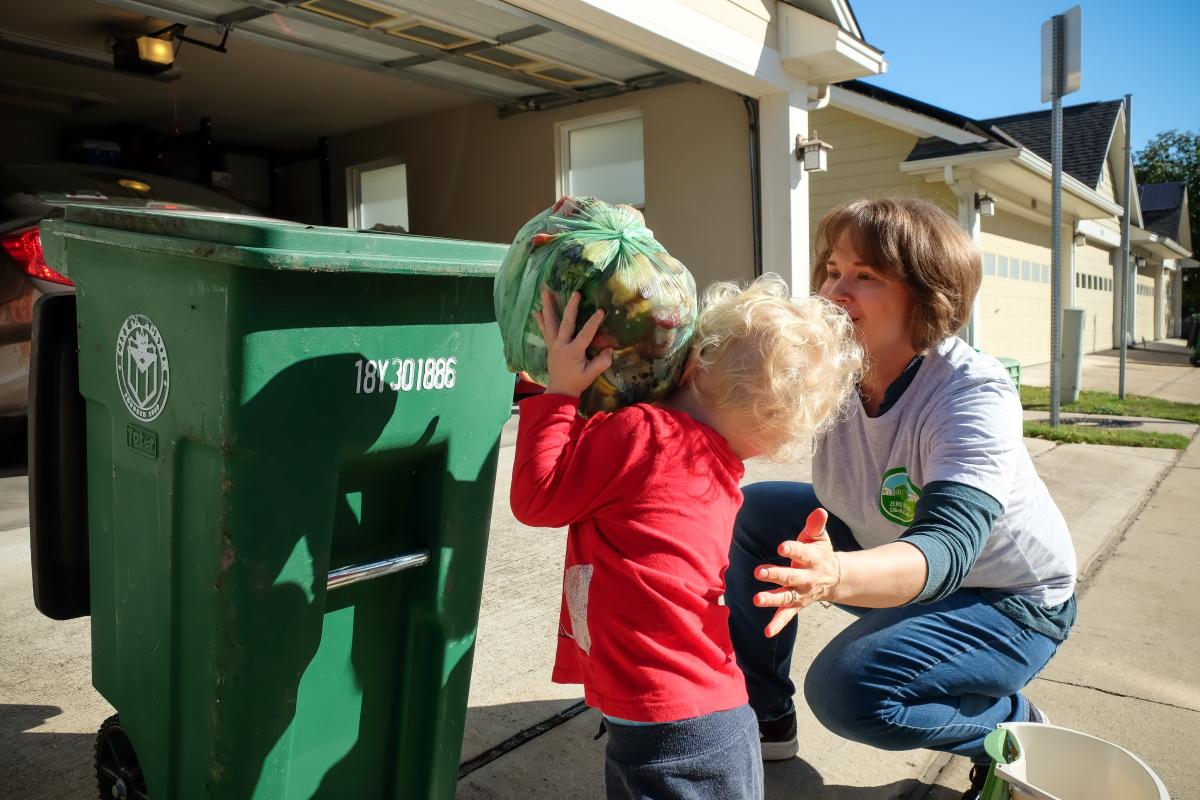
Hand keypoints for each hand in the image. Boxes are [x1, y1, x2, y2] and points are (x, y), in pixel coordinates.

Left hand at [535, 289, 613, 397]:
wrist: (559, 391)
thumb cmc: (577, 382)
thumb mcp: (592, 374)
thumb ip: (602, 362)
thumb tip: (609, 349)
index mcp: (573, 352)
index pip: (585, 334)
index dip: (593, 322)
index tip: (600, 310)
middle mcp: (561, 345)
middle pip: (566, 323)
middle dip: (571, 307)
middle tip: (575, 293)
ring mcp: (553, 344)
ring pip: (550, 323)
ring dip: (548, 307)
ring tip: (545, 292)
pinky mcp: (550, 346)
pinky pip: (545, 330)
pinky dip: (541, 320)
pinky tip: (537, 311)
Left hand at [752, 508, 841, 637]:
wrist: (834, 578)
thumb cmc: (820, 552)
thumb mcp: (820, 538)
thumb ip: (816, 526)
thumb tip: (819, 511)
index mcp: (812, 558)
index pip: (802, 552)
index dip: (792, 549)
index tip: (781, 546)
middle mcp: (806, 578)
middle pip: (791, 577)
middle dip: (776, 575)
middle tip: (759, 572)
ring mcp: (801, 593)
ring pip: (786, 597)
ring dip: (771, 599)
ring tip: (756, 600)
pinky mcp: (796, 605)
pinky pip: (786, 616)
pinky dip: (777, 625)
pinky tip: (766, 633)